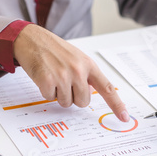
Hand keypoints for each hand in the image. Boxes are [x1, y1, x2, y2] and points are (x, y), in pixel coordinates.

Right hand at [14, 24, 129, 121]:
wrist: (31, 38)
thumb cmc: (54, 49)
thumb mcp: (76, 57)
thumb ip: (86, 75)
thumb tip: (89, 93)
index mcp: (88, 65)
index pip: (107, 88)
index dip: (117, 105)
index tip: (124, 117)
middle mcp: (78, 70)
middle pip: (83, 102)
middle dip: (73, 97)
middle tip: (63, 82)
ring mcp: (63, 75)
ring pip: (66, 103)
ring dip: (58, 94)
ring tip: (53, 77)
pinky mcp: (48, 80)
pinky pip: (50, 98)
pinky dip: (46, 91)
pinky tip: (44, 77)